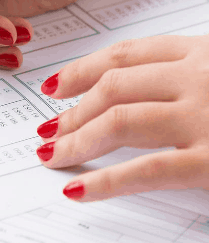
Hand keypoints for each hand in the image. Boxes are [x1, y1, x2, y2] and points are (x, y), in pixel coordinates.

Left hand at [34, 35, 208, 200]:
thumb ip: (189, 78)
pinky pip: (148, 170)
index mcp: (202, 53)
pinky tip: (79, 189)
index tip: (55, 86)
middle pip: (114, 87)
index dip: (81, 71)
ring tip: (54, 156)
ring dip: (77, 141)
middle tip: (49, 130)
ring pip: (119, 121)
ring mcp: (204, 117)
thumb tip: (142, 92)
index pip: (125, 56)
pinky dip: (107, 181)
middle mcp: (198, 77)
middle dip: (73, 112)